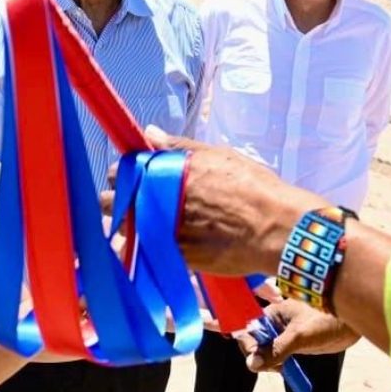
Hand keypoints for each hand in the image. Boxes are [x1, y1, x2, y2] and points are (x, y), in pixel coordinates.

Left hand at [102, 126, 327, 275]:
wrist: (276, 229)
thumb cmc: (253, 187)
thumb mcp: (219, 157)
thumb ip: (180, 146)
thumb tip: (149, 133)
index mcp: (167, 172)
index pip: (124, 172)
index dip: (126, 175)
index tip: (132, 178)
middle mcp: (160, 203)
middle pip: (114, 202)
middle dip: (118, 201)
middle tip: (134, 202)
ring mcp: (164, 233)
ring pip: (125, 231)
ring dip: (128, 227)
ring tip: (145, 224)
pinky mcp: (173, 258)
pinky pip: (144, 254)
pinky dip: (144, 249)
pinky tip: (156, 244)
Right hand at [234, 299, 360, 372]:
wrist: (351, 325)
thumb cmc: (326, 321)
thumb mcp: (299, 337)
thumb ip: (276, 350)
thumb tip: (252, 364)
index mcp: (272, 313)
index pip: (249, 330)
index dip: (249, 346)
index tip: (257, 361)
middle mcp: (275, 322)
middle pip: (254, 342)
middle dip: (259, 357)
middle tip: (275, 367)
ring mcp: (283, 333)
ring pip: (265, 351)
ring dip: (269, 363)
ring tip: (283, 369)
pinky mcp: (293, 343)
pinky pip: (277, 355)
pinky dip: (278, 364)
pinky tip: (285, 369)